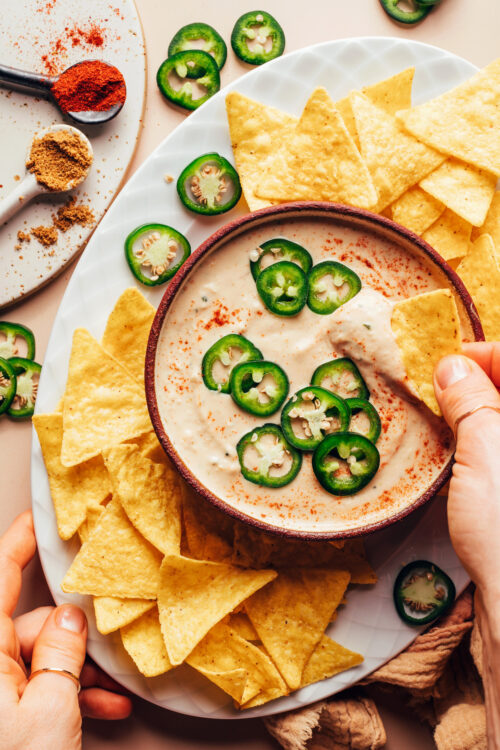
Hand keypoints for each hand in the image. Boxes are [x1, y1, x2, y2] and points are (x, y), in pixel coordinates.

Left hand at [0, 511, 131, 749]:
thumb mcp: (50, 709)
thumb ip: (62, 652)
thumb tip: (69, 617)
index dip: (20, 540)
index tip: (39, 516)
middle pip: (26, 625)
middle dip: (72, 636)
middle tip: (108, 645)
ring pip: (33, 661)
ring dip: (74, 674)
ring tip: (108, 695)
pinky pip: (27, 688)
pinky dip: (61, 696)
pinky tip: (94, 711)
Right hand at [434, 343, 499, 595]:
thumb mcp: (488, 453)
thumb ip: (472, 401)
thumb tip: (453, 366)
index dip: (487, 354)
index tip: (448, 362)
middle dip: (477, 384)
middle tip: (438, 389)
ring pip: (499, 426)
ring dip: (474, 415)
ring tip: (439, 419)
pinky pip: (495, 454)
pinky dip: (476, 444)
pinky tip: (454, 453)